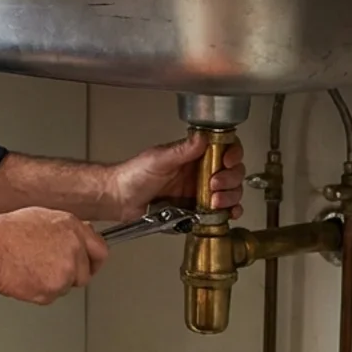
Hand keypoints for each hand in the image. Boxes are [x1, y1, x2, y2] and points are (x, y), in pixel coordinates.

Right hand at [0, 207, 109, 304]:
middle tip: (52, 272)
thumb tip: (73, 237)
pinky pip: (51, 297)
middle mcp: (74, 249)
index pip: (100, 249)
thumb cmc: (4, 233)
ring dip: (53, 283)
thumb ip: (63, 229)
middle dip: (72, 275)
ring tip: (31, 270)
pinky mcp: (53, 289)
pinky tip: (25, 278)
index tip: (90, 266)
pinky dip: (40, 292)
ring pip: (67, 286)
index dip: (94, 260)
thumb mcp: (39, 218)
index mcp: (72, 228)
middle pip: (85, 273)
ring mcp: (65, 271)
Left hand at [109, 132, 245, 220]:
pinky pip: (220, 212)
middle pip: (233, 172)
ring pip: (230, 192)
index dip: (233, 154)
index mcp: (193, 156)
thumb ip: (181, 150)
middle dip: (230, 179)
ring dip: (230, 196)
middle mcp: (200, 173)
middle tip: (215, 184)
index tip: (228, 161)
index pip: (224, 149)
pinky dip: (228, 213)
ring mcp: (200, 193)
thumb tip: (201, 138)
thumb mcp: (158, 159)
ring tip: (215, 201)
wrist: (119, 199)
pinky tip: (226, 213)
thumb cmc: (132, 175)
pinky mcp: (197, 212)